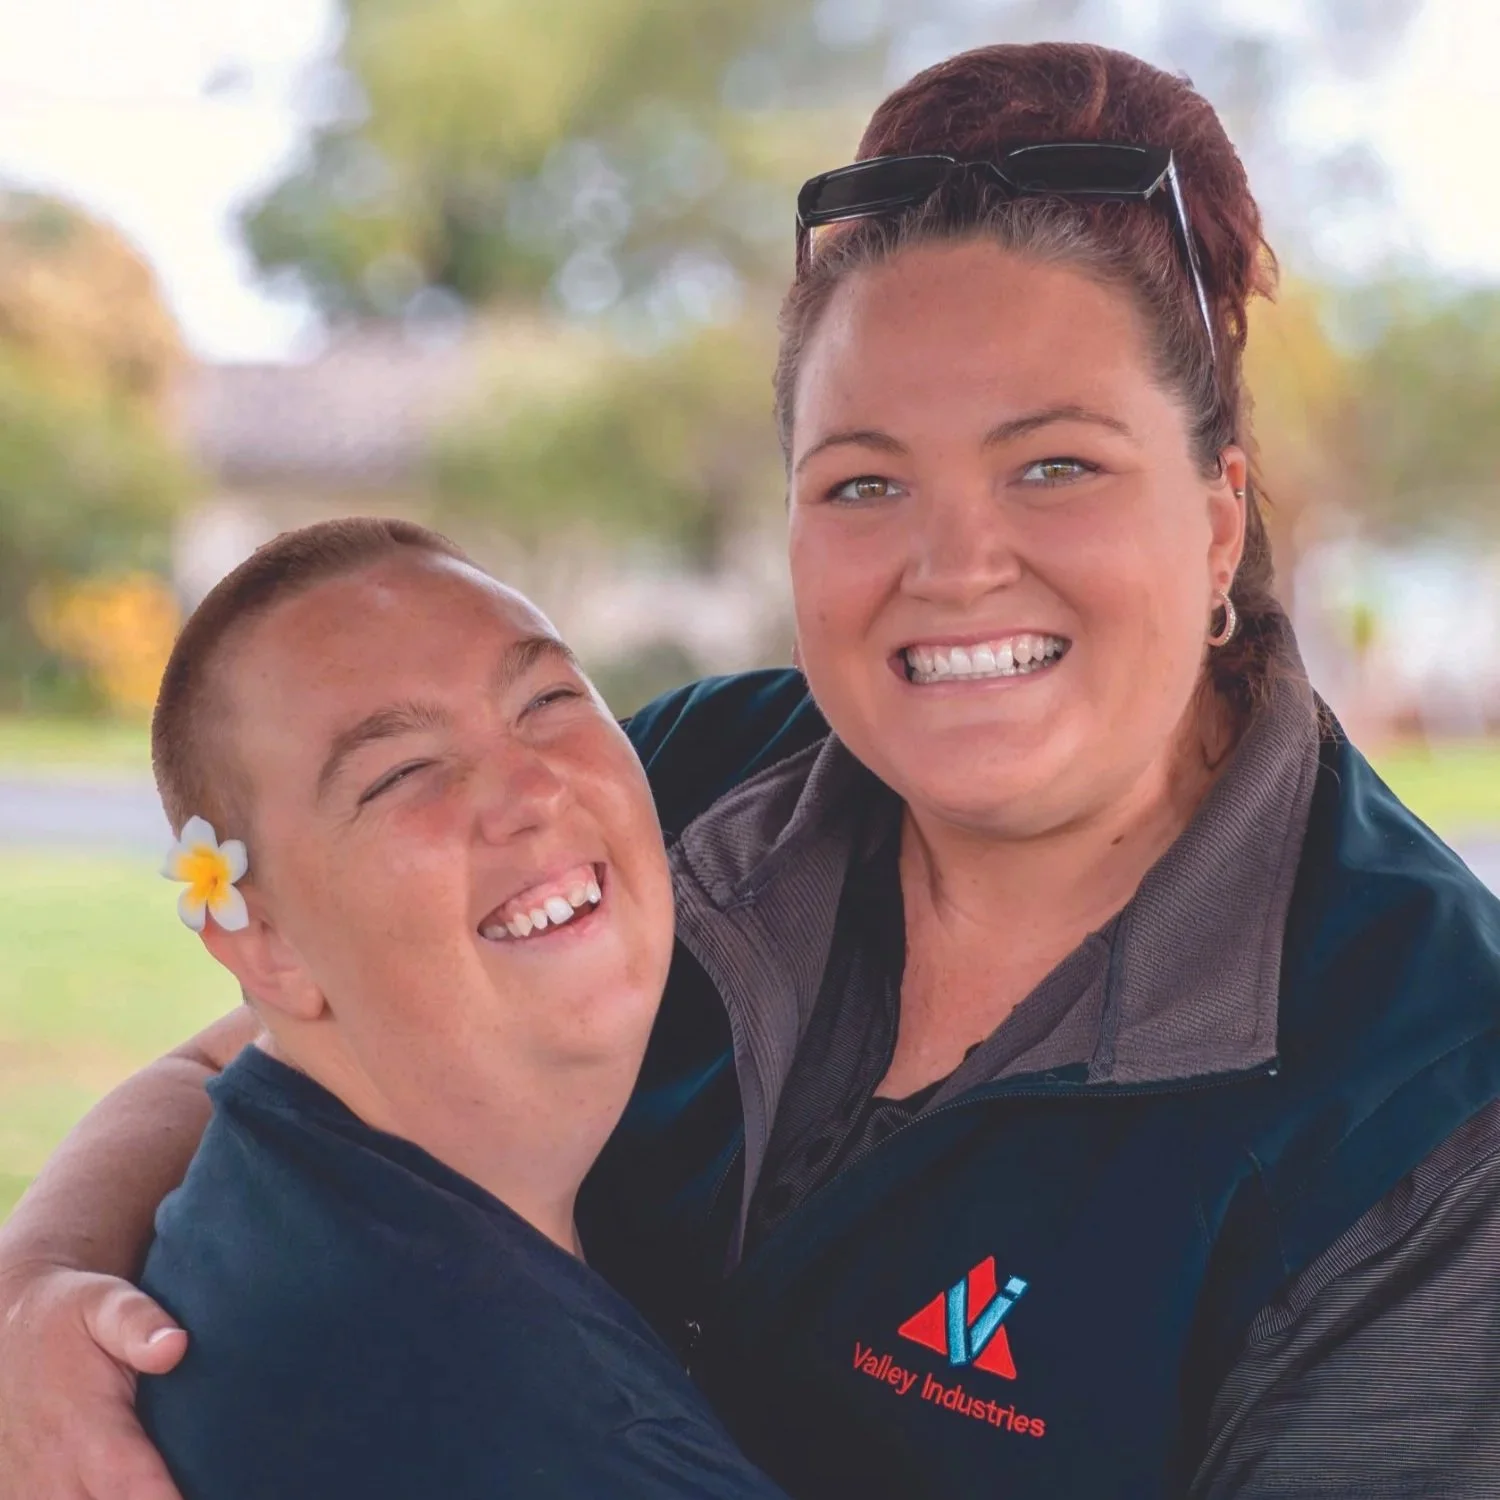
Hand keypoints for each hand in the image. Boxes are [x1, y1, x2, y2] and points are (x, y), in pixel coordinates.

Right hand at [0, 1264, 187, 1499]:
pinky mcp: (16, 1497)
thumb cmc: (66, 1318)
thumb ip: (139, 1324)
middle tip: (196, 1485)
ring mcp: (29, 1493)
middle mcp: (53, 1474)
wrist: (3, 1328)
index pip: (132, 1489)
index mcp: (86, 1429)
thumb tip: (176, 1346)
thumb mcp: (104, 1303)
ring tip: (165, 1486)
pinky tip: (117, 1491)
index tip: (196, 1496)